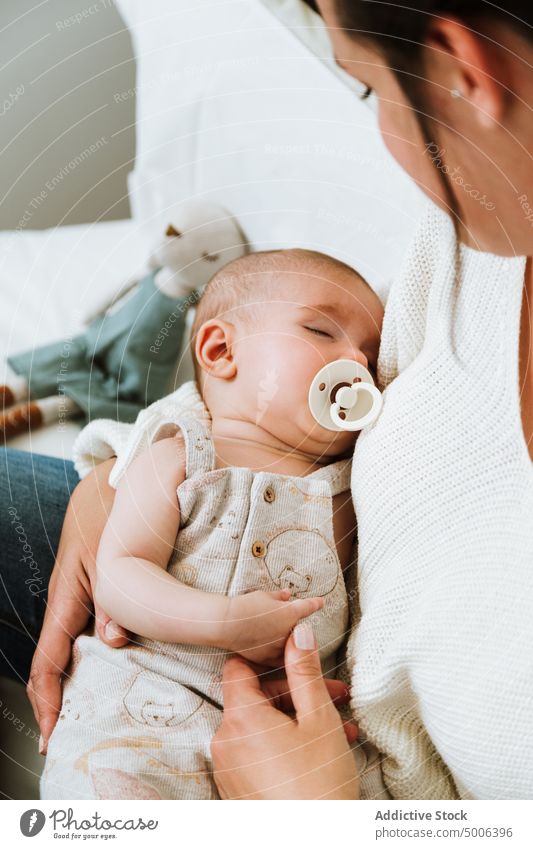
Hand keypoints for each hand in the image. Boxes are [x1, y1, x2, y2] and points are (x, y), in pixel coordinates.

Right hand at [27, 459, 126, 753]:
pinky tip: (126, 669)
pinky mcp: (100, 592)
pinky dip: (104, 655)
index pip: (48, 660)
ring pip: (77, 649)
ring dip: (86, 680)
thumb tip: (114, 642)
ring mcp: (84, 598)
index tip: (51, 733)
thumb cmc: (108, 513)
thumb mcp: (109, 554)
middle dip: (64, 700)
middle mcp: (70, 603)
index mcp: (65, 597)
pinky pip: (93, 631)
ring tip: (102, 715)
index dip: (48, 699)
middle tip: (78, 738)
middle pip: (59, 662)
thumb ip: (113, 597)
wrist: (111, 483)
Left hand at [211, 622, 359, 798]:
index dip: (266, 657)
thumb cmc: (319, 784)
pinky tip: (324, 750)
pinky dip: (285, 745)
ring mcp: (229, 769)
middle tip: (335, 694)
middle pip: (255, 698)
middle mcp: (225, 741)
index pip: (238, 667)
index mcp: (240, 718)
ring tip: (340, 727)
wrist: (318, 845)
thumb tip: (296, 632)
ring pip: (262, 727)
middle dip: (296, 692)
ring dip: (298, 719)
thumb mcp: (318, 719)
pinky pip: (259, 753)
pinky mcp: (238, 790)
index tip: (294, 658)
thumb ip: (304, 671)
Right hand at [223, 589, 323, 665]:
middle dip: (290, 623)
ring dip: (283, 638)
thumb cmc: (245, 605)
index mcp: (290, 613)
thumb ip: (278, 596)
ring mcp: (279, 648)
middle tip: (273, 616)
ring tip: (265, 630)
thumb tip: (287, 595)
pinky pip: (278, 657)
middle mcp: (289, 632)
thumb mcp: (264, 595)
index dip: (315, 604)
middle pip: (297, 627)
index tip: (321, 602)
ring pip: (288, 644)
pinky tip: (265, 645)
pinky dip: (275, 652)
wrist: (226, 624)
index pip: (308, 607)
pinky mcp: (268, 659)